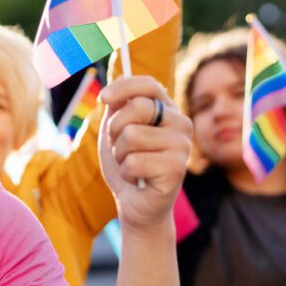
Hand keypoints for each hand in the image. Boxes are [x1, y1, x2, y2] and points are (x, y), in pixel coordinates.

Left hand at [98, 76, 191, 232]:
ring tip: (130, 164)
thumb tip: (116, 82)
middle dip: (115, 129)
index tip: (103, 98)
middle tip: (119, 146)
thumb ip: (116, 106)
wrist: (134, 203)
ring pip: (132, 135)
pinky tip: (137, 179)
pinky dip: (127, 171)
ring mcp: (182, 146)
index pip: (148, 85)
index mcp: (167, 110)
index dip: (123, 87)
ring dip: (120, 153)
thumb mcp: (115, 130)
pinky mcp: (176, 169)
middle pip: (137, 107)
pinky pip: (134, 161)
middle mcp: (181, 123)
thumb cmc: (126, 163)